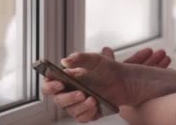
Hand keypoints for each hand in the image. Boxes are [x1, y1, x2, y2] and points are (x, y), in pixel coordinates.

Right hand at [41, 47, 169, 122]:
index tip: (58, 83)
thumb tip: (65, 61)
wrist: (125, 81)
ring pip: (70, 110)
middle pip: (58, 100)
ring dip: (80, 106)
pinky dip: (88, 113)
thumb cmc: (108, 69)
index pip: (49, 83)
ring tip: (93, 99)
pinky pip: (82, 117)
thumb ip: (80, 58)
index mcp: (67, 78)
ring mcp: (78, 103)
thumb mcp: (96, 60)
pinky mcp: (87, 112)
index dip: (50, 85)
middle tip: (80, 93)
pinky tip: (96, 106)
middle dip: (68, 98)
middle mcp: (69, 91)